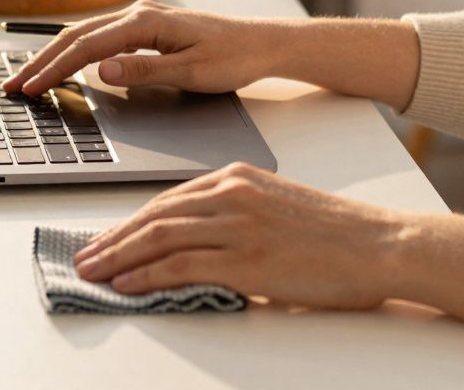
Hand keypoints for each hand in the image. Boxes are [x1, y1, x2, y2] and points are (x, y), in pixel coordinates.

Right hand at [3, 0, 284, 96]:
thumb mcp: (191, 72)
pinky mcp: (147, 28)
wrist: (263, 43)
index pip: (86, 47)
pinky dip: (74, 50)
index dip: (53, 69)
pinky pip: (100, 36)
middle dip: (41, 61)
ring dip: (54, 55)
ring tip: (29, 76)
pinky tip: (63, 63)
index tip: (30, 87)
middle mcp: (139, 15)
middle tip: (13, 85)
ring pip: (85, 34)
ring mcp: (142, 19)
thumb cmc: (234, 58)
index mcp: (146, 23)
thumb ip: (144, 71)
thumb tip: (101, 70)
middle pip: (76, 36)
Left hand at [73, 162, 405, 309]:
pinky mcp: (248, 258)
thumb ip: (233, 216)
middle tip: (84, 257)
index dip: (129, 223)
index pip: (166, 200)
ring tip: (92, 273)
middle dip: (113, 239)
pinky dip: (148, 275)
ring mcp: (238, 225)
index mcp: (236, 178)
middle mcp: (231, 194)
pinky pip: (183, 265)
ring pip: (159, 238)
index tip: (106, 239)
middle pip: (154, 216)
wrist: (379, 244)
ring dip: (119, 257)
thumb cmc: (334, 233)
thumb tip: (193, 243)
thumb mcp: (275, 207)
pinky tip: (127, 285)